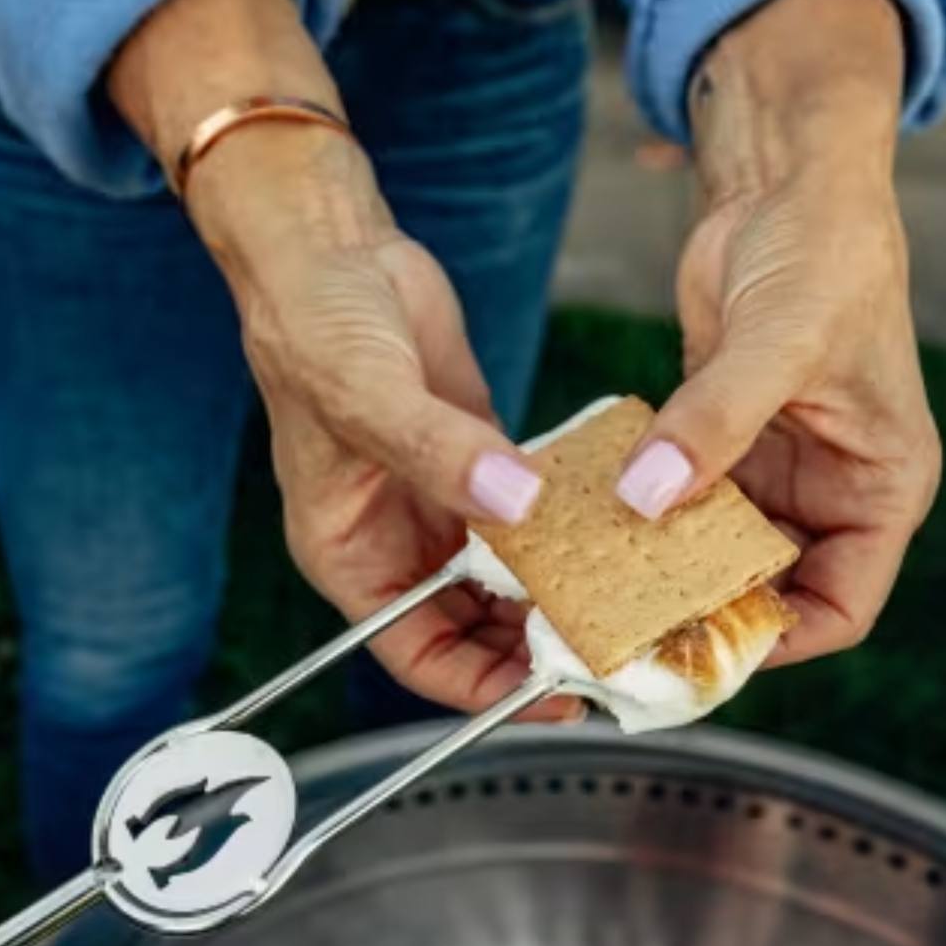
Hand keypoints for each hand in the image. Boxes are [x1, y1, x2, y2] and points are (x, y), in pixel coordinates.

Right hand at [200, 130, 579, 715]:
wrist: (330, 251)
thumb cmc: (316, 328)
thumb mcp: (371, 396)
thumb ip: (440, 455)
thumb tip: (517, 507)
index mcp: (348, 552)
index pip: (415, 652)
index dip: (481, 686)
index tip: (551, 694)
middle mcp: (395, 540)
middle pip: (470, 627)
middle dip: (533, 647)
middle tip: (611, 654)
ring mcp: (441, 500)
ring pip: (507, 577)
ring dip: (559, 591)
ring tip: (629, 606)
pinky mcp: (479, 458)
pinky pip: (531, 512)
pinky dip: (570, 527)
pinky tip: (623, 534)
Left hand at [617, 0, 938, 662]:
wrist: (786, 182)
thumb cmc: (824, 253)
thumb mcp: (777, 341)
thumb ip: (716, 423)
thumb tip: (649, 498)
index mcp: (882, 489)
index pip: (840, 609)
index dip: (776, 642)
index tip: (697, 646)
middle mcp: (831, 493)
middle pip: (768, 594)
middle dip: (703, 616)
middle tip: (624, 634)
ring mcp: (774, 471)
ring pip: (716, 555)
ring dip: (661, 571)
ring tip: (592, 593)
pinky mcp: (720, 441)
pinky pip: (678, 503)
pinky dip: (638, 519)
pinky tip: (585, 530)